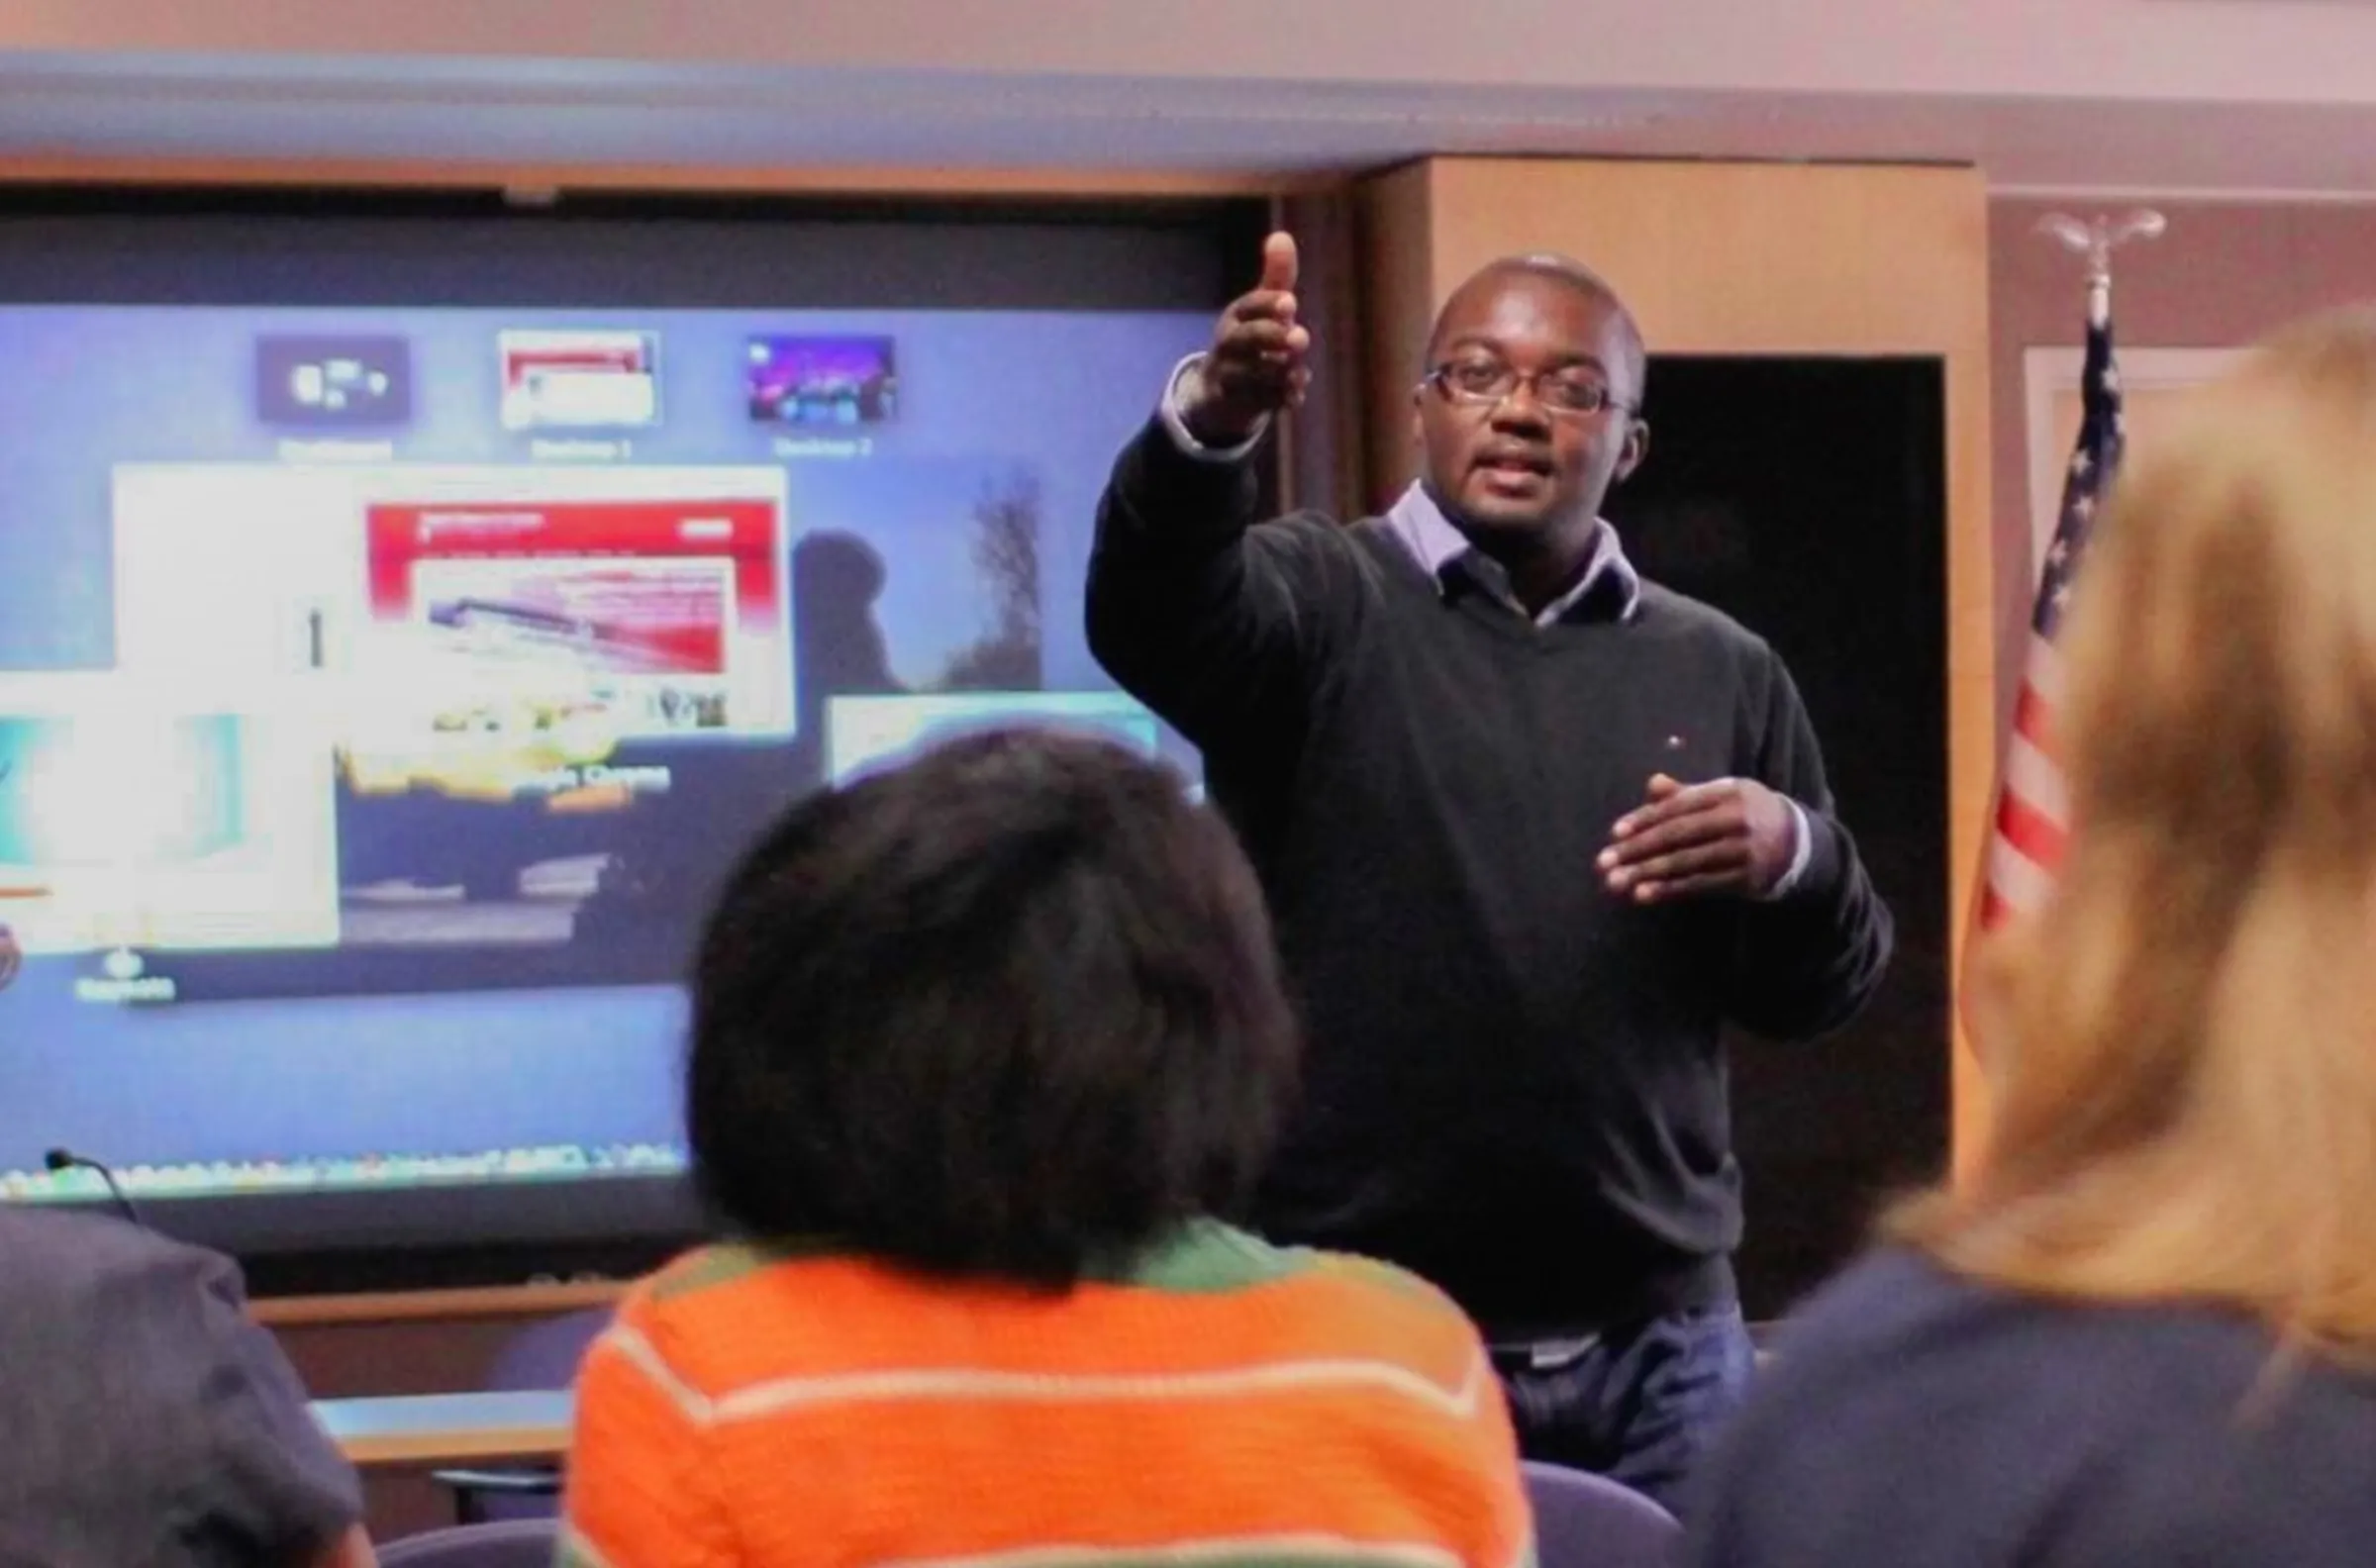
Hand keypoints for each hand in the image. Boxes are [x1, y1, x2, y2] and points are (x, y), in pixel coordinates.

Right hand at [1180, 232, 1311, 445]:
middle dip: (1272, 337)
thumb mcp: (1263, 308)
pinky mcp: (1238, 403)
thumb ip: (1276, 277)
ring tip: (1301, 370)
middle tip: (1302, 337)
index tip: (1291, 303)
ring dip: (1281, 372)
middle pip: (1246, 339)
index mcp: (1237, 317)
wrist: (1220, 390)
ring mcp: (1231, 375)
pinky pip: (1259, 402)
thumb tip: (1282, 236)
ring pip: (1253, 374)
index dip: (1268, 304)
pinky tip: (1298, 393)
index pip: (1249, 306)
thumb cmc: (1252, 339)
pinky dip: (1281, 398)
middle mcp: (1229, 344)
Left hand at [1598, 773, 1797, 903]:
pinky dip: (1670, 890)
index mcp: (1727, 792)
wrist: (1797, 841)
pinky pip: (1700, 885)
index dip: (1644, 819)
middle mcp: (1736, 819)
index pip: (1677, 807)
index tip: (1614, 834)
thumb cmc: (1746, 812)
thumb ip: (1685, 792)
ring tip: (1616, 883)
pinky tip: (1644, 895)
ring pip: (1686, 863)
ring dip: (1647, 874)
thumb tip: (1652, 783)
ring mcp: (1743, 850)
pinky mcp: (1746, 877)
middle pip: (1678, 835)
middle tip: (1604, 862)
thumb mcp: (1722, 794)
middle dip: (1637, 849)